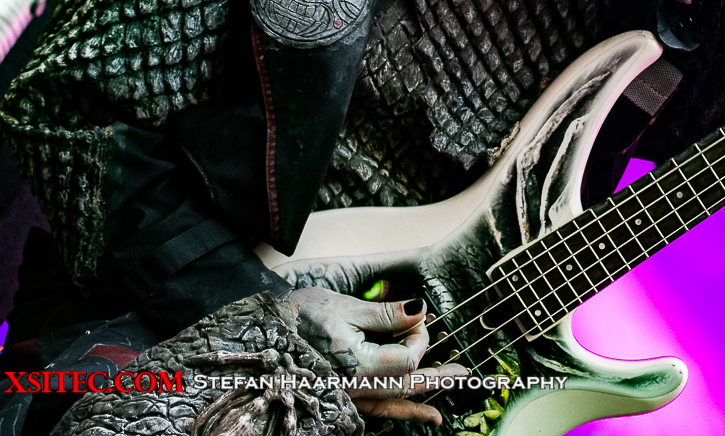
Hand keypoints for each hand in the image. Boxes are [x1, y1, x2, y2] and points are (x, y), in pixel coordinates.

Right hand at [287, 286, 466, 425]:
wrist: (259, 334)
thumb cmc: (297, 318)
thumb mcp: (345, 308)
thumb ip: (386, 314)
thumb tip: (419, 310)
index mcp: (358, 365)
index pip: (407, 357)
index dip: (419, 336)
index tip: (413, 316)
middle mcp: (356, 387)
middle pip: (407, 383)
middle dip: (436, 374)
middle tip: (465, 374)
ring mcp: (349, 395)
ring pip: (396, 401)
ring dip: (425, 396)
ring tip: (451, 396)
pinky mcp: (342, 395)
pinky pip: (379, 411)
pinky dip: (403, 413)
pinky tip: (427, 417)